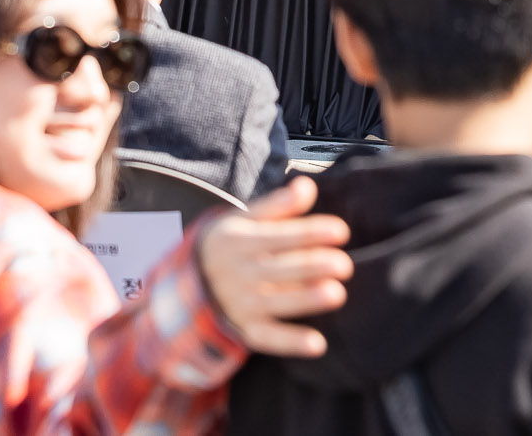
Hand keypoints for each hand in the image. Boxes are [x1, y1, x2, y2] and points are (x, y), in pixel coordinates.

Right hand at [195, 175, 351, 356]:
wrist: (187, 283)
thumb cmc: (230, 244)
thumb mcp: (244, 219)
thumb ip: (278, 204)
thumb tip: (307, 186)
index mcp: (240, 241)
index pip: (278, 236)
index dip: (309, 233)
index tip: (341, 231)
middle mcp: (240, 273)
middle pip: (280, 270)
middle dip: (312, 267)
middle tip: (344, 265)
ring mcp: (242, 304)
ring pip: (277, 303)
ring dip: (306, 300)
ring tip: (337, 294)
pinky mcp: (246, 330)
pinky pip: (268, 339)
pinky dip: (291, 343)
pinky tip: (318, 344)